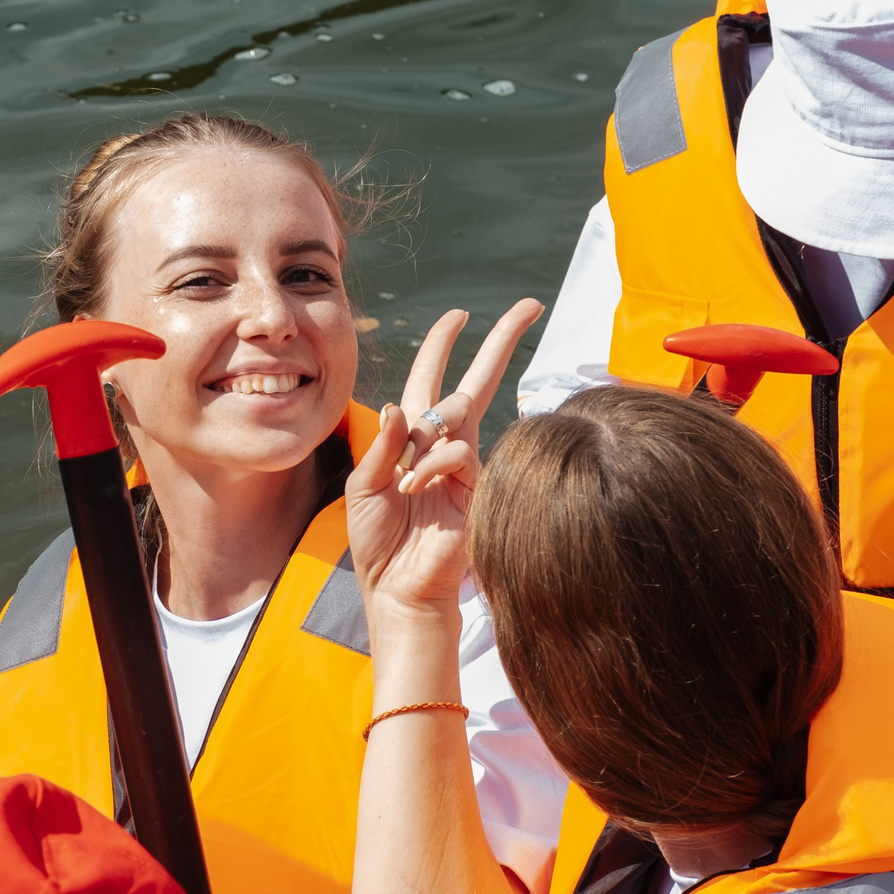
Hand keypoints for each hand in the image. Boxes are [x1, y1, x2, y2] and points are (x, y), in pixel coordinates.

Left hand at [345, 300, 543, 615]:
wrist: (398, 589)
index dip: (443, 345)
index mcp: (413, 440)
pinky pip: (459, 453)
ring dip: (426, 440)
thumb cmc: (378, 540)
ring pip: (464, 412)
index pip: (431, 380)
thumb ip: (382, 446)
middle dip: (501, 341)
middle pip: (476, 382)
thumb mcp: (365, 486)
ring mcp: (465, 465)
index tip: (459, 313)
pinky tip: (414, 490)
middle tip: (529, 304)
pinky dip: (431, 465)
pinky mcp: (479, 487)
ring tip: (406, 486)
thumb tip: (400, 406)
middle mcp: (444, 445)